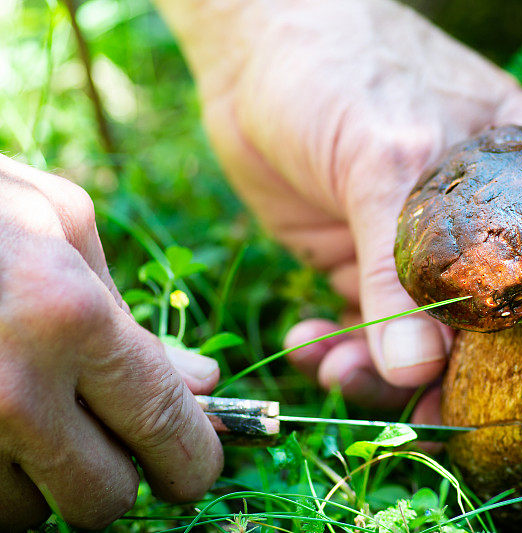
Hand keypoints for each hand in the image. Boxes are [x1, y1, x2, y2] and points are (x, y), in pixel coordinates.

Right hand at [0, 156, 221, 530]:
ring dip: (44, 479)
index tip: (196, 469)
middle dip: (118, 474)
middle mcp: (9, 389)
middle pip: (102, 498)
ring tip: (30, 411)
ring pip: (32, 513)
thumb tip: (200, 386)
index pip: (164, 426)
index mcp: (69, 320)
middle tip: (110, 437)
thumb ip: (133, 318)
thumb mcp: (63, 229)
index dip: (194, 462)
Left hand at [157, 0, 521, 426]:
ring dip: (384, 377)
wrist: (256, 49)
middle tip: (425, 419)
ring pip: (427, 348)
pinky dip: (339, 354)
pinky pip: (366, 335)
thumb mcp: (382, 158)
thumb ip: (398, 271)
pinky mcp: (364, 269)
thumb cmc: (341, 69)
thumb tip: (420, 373)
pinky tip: (309, 344)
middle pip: (502, 337)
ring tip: (337, 371)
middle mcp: (484, 232)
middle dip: (466, 389)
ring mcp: (422, 258)